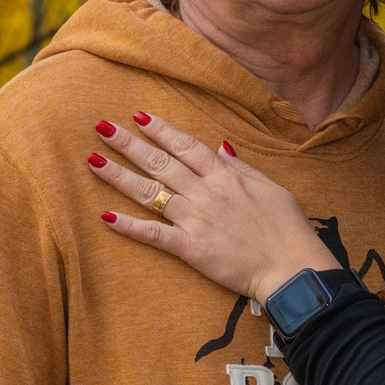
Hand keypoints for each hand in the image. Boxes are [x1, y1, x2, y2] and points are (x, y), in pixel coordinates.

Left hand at [87, 111, 337, 303]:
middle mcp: (206, 192)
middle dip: (129, 143)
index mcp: (226, 176)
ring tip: (93, 160)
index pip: (186, 146)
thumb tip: (222, 147)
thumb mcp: (271, 187)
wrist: (292, 268)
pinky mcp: (191, 248)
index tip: (138, 116)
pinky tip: (105, 216)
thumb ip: (242, 167)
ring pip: (150, 192)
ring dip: (118, 176)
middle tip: (102, 127)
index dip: (161, 130)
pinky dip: (129, 226)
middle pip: (160, 162)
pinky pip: (154, 234)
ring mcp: (196, 220)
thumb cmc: (288, 229)